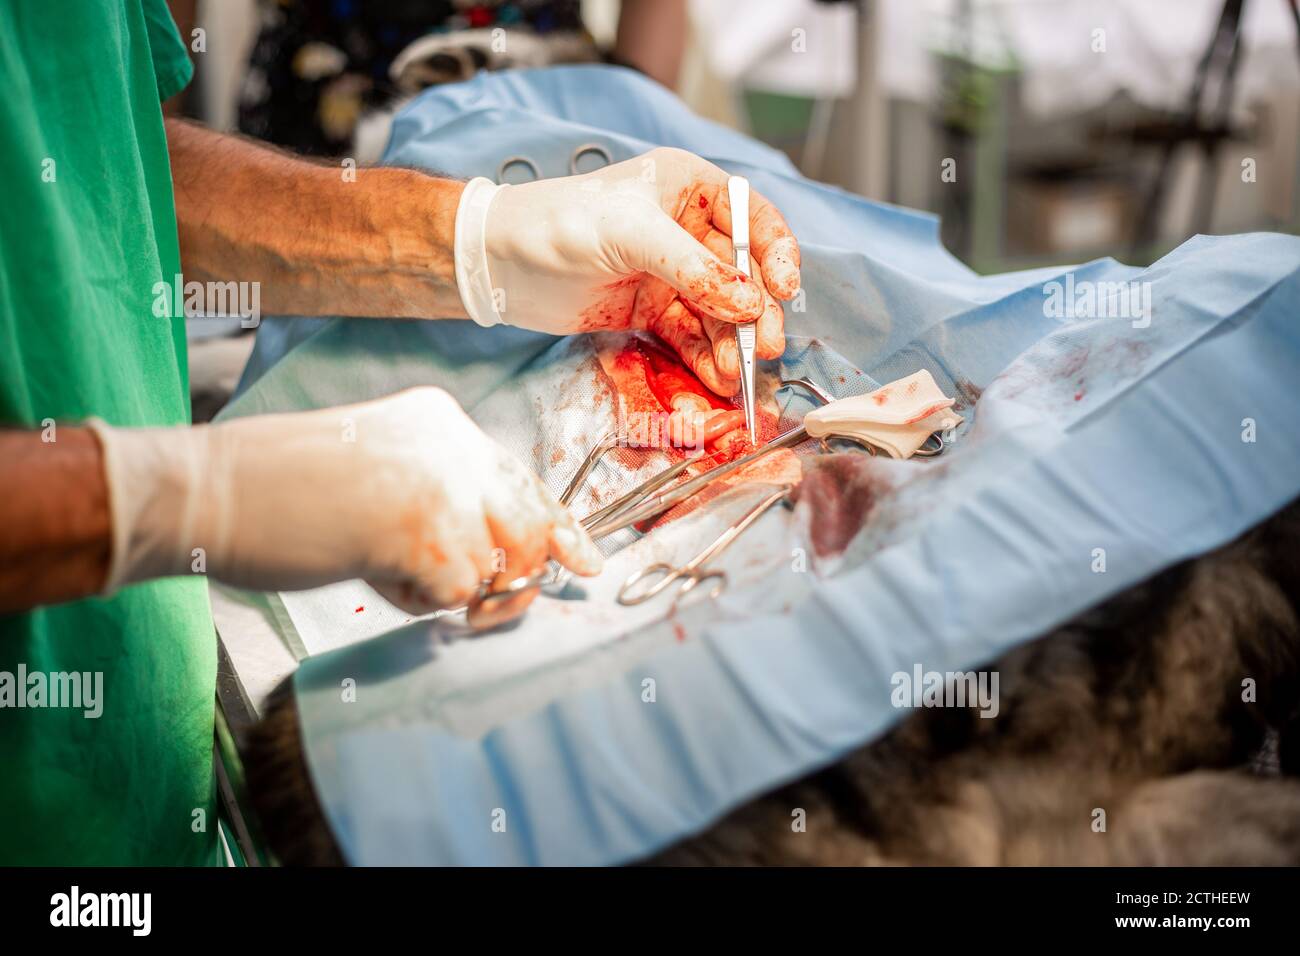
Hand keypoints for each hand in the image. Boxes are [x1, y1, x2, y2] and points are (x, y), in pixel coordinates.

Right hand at [88, 388, 601, 619]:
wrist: (212, 489)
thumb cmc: (279, 489)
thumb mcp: (381, 469)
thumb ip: (442, 492)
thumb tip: (496, 550)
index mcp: (441, 421)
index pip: (522, 477)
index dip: (558, 524)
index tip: (584, 558)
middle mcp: (454, 444)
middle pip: (530, 523)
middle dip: (518, 574)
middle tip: (485, 602)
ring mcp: (445, 488)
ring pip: (496, 566)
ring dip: (448, 588)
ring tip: (385, 565)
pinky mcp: (428, 535)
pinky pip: (455, 596)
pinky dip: (412, 600)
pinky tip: (366, 569)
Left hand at [454, 146, 799, 394]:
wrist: (499, 262)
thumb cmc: (557, 222)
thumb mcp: (631, 233)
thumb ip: (694, 269)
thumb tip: (749, 303)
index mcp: (689, 188)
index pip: (752, 219)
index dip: (776, 255)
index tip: (786, 290)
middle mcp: (687, 231)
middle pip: (742, 275)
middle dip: (755, 312)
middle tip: (762, 348)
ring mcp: (671, 274)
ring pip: (719, 312)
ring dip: (731, 343)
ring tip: (736, 375)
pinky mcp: (652, 312)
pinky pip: (691, 337)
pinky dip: (706, 359)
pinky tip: (718, 379)